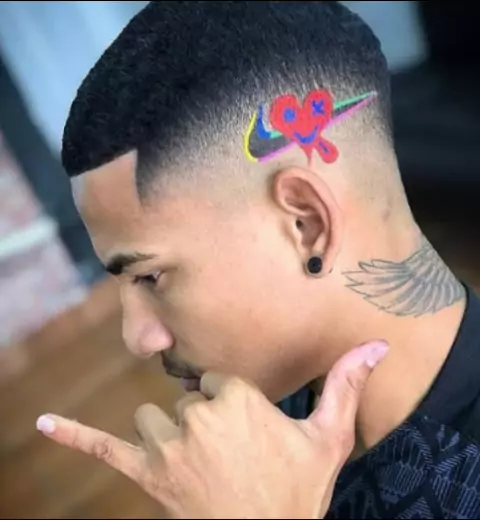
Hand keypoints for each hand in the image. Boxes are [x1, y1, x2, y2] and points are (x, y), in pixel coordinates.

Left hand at [36, 340, 387, 518]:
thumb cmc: (298, 490)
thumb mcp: (327, 437)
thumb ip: (345, 385)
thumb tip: (376, 345)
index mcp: (235, 399)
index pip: (218, 379)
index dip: (234, 404)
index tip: (249, 430)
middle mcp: (196, 416)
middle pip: (187, 396)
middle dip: (206, 418)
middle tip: (230, 454)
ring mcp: (167, 446)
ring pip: (155, 416)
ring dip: (172, 433)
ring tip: (201, 462)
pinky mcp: (145, 472)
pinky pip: (104, 448)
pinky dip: (74, 435)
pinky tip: (42, 424)